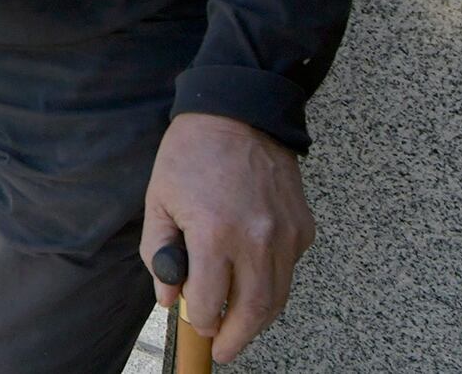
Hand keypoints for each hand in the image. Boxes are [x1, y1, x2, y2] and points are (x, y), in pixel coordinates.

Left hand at [140, 113, 315, 362]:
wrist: (238, 112)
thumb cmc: (192, 153)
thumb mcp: (159, 200)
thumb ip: (160, 253)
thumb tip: (170, 297)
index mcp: (214, 233)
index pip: (211, 300)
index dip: (201, 319)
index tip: (196, 324)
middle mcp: (256, 239)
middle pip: (253, 310)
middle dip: (237, 337)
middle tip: (224, 350)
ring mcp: (285, 234)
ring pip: (278, 296)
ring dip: (259, 319)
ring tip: (240, 327)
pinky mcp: (303, 227)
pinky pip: (290, 269)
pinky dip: (274, 283)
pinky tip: (254, 279)